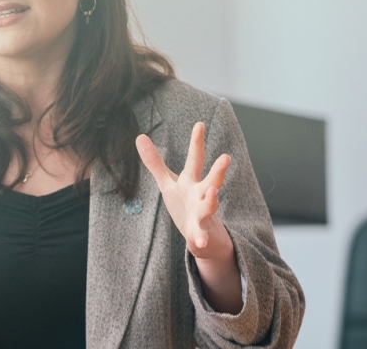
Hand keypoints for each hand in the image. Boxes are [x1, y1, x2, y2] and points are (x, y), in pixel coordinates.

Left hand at [135, 122, 231, 259]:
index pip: (195, 159)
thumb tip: (140, 135)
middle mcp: (201, 194)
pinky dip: (200, 238)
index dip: (197, 142)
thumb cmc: (184, 203)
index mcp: (191, 181)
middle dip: (219, 170)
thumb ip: (155, 162)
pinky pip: (200, 236)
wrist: (201, 236)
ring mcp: (202, 213)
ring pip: (210, 206)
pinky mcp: (198, 232)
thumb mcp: (167, 182)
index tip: (200, 124)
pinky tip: (198, 243)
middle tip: (226, 157)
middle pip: (212, 180)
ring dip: (212, 199)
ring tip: (213, 191)